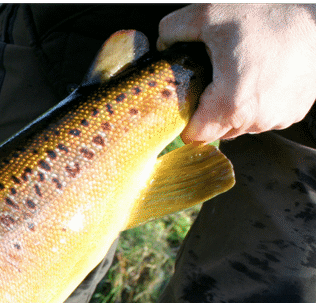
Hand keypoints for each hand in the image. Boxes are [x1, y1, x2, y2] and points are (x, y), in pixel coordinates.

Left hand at [158, 3, 315, 142]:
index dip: (184, 119)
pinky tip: (261, 75)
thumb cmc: (274, 14)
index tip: (185, 101)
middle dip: (209, 108)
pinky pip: (263, 116)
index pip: (195, 135)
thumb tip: (163, 44)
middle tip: (214, 77)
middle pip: (217, 130)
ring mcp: (277, 119)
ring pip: (240, 125)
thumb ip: (174, 30)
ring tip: (241, 71)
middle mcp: (256, 120)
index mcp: (232, 104)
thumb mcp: (211, 14)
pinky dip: (258, 101)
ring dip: (234, 105)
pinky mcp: (294, 113)